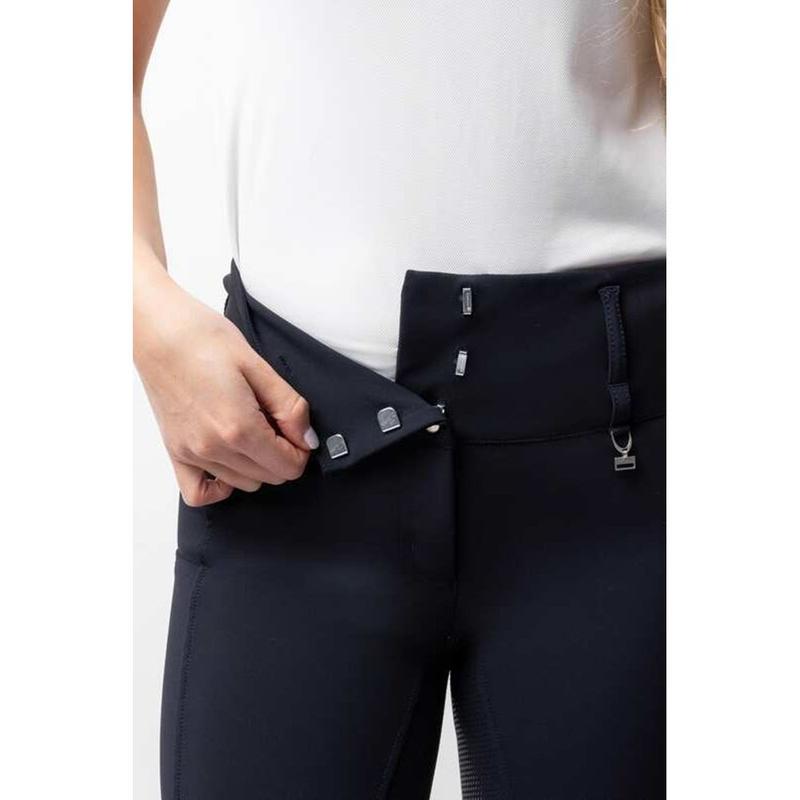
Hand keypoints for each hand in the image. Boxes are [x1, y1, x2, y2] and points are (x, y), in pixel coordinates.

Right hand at [134, 268, 317, 506]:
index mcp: (239, 427)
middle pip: (269, 478)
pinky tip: (230, 460)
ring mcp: (192, 453)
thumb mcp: (258, 366)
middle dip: (282, 455)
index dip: (301, 449)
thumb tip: (307, 438)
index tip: (297, 429)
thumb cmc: (202, 339)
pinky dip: (220, 485)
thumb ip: (289, 407)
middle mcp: (213, 448)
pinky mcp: (175, 451)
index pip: (288, 467)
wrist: (156, 331)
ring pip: (243, 484)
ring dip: (258, 465)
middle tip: (276, 422)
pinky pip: (198, 492)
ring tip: (252, 429)